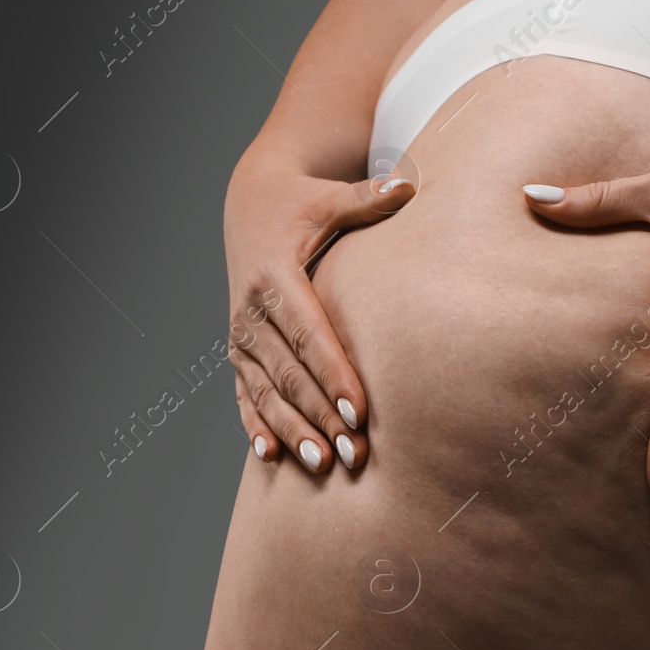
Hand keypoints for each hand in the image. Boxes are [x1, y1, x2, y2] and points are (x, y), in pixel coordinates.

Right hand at [224, 145, 415, 473]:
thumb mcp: (329, 197)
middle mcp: (251, 311)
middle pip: (289, 373)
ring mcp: (240, 334)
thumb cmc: (302, 203)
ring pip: (267, 391)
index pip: (309, 336)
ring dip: (293, 429)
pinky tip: (272, 456)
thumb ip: (368, 198)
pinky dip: (257, 424)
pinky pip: (245, 394)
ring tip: (321, 465)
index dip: (334, 375)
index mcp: (275, 277)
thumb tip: (410, 185)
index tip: (359, 412)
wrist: (251, 203)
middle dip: (320, 416)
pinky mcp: (239, 350)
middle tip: (352, 453)